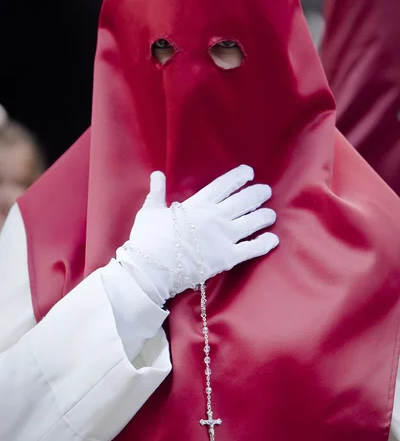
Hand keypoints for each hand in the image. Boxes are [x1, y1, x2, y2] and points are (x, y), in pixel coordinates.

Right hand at [117, 165, 278, 304]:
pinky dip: (264, 243)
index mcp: (198, 204)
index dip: (239, 177)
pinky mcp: (228, 257)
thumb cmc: (148, 239)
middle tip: (266, 191)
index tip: (249, 172)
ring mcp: (224, 236)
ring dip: (264, 216)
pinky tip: (273, 239)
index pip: (224, 185)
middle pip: (244, 200)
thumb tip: (157, 175)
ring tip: (271, 214)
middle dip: (258, 194)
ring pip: (252, 221)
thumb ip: (157, 192)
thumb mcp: (150, 211)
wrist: (151, 268)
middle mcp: (216, 216)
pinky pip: (252, 248)